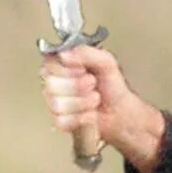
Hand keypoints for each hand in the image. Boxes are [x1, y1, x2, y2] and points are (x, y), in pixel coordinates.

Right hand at [40, 46, 165, 172]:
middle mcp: (54, 81)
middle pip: (51, 84)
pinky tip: (89, 113)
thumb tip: (65, 54)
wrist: (121, 110)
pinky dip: (82, 118)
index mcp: (61, 64)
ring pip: (57, 103)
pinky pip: (62, 120)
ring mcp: (55, 101)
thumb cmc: (112, 86)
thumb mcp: (106, 61)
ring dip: (83, 103)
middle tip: (92, 85)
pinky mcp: (61, 120)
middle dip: (79, 86)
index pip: (50, 63)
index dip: (70, 69)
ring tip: (93, 99)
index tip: (84, 70)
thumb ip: (86, 52)